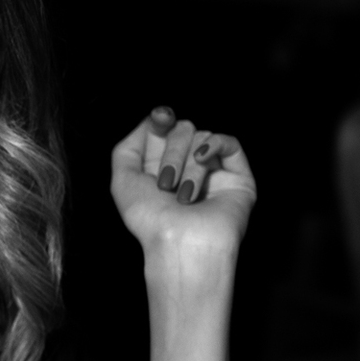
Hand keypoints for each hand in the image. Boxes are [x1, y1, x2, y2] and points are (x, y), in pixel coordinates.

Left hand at [108, 107, 256, 271]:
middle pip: (182, 130)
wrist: (180, 243)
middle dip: (171, 151)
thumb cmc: (150, 219)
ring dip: (188, 163)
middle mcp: (186, 166)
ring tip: (183, 195)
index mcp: (160, 166)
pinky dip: (214, 145)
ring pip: (202, 137)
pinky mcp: (237, 175)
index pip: (163, 128)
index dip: (161, 119)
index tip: (159, 117)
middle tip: (166, 183)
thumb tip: (151, 121)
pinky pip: (229, 142)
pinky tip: (204, 160)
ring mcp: (213, 170)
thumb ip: (128, 148)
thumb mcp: (123, 180)